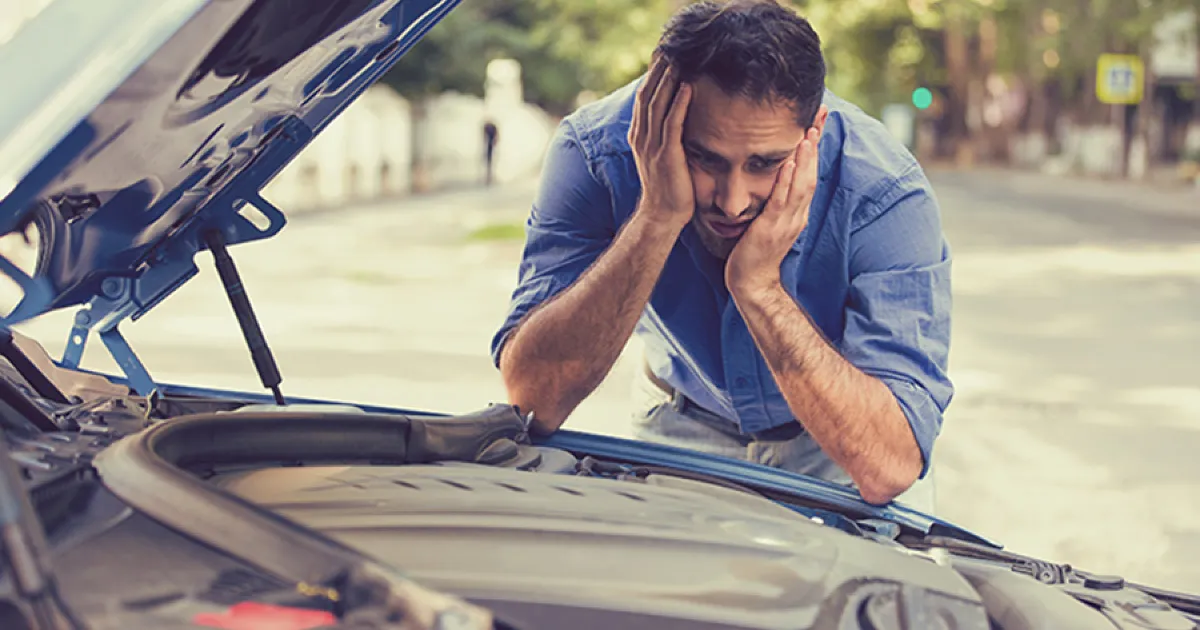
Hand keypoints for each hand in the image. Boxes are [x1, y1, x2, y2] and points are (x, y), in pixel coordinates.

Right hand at [628, 56, 693, 230]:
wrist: (662, 215)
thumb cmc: (668, 187)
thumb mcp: (662, 155)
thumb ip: (664, 135)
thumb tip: (677, 116)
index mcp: (639, 136)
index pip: (644, 98)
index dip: (653, 76)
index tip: (664, 57)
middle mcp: (642, 138)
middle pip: (648, 95)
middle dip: (659, 71)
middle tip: (670, 50)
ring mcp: (652, 147)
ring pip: (658, 105)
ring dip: (669, 81)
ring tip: (679, 60)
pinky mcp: (666, 155)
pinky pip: (672, 124)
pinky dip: (679, 104)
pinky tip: (688, 87)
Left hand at [726, 126, 821, 296]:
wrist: (751, 283)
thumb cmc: (755, 252)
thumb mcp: (769, 220)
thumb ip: (775, 200)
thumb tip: (774, 179)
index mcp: (797, 211)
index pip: (810, 173)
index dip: (815, 147)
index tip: (818, 121)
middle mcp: (797, 214)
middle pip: (812, 173)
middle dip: (816, 144)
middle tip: (821, 115)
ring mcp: (787, 221)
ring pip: (802, 184)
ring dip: (806, 158)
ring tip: (809, 132)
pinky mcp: (771, 228)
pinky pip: (782, 200)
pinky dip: (787, 180)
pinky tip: (789, 163)